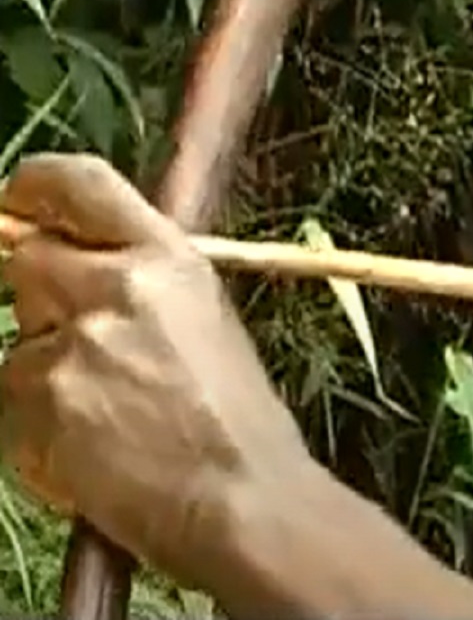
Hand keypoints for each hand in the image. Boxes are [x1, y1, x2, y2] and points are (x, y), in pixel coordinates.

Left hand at [0, 154, 309, 588]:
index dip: (33, 188)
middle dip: (44, 303)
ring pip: (18, 343)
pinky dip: (37, 428)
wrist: (240, 498)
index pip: (77, 183)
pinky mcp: (34, 403)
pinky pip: (9, 402)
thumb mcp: (203, 318)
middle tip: (85, 351)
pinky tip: (91, 451)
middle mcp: (115, 287)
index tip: (15, 204)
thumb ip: (140, 280)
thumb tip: (75, 259)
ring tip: (107, 417)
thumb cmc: (236, 419)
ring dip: (45, 374)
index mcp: (169, 258)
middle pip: (29, 262)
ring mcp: (70, 345)